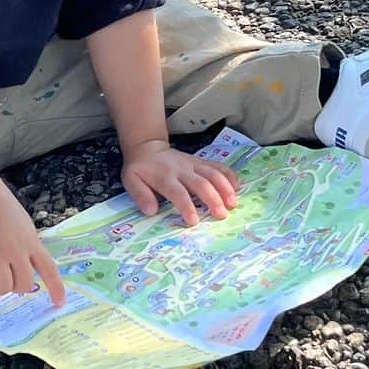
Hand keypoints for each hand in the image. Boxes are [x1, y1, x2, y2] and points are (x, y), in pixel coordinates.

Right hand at [0, 171, 65, 306]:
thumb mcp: (23, 225)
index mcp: (31, 241)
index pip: (49, 269)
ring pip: (1, 288)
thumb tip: (25, 271)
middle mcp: (16, 250)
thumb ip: (27, 246)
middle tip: (3, 273)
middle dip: (13, 285)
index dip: (56, 289)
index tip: (59, 304)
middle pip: (23, 285)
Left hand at [121, 138, 237, 226]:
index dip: (186, 206)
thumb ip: (140, 195)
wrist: (148, 148)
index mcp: (165, 177)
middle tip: (221, 214)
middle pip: (200, 183)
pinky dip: (229, 175)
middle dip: (212, 198)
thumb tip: (151, 210)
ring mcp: (194, 164)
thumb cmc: (141, 169)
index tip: (194, 221)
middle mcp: (182, 169)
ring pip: (213, 173)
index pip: (177, 192)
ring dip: (225, 187)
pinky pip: (218, 166)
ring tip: (233, 203)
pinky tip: (237, 186)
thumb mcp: (131, 180)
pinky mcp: (201, 162)